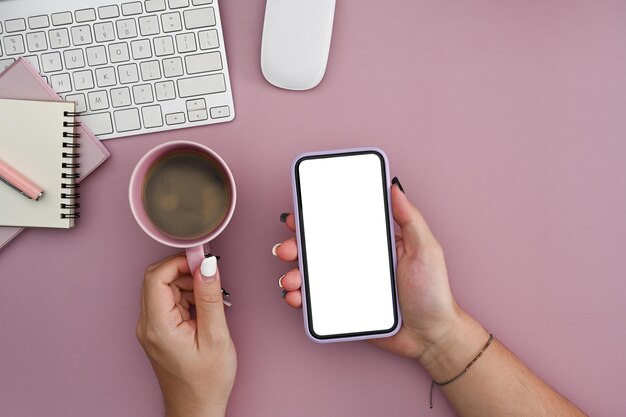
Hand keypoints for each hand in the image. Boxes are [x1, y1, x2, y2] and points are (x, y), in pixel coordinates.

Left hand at [137, 254, 235, 416]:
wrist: (197, 409)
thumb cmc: (206, 382)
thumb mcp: (216, 337)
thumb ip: (209, 298)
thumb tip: (207, 266)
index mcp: (157, 326)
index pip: (156, 276)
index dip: (179, 262)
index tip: (202, 260)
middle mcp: (147, 325)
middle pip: (158, 279)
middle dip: (186, 273)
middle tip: (211, 280)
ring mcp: (151, 328)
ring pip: (164, 288)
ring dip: (188, 285)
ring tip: (211, 302)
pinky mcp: (158, 331)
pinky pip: (169, 302)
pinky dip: (187, 298)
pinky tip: (203, 311)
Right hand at [274, 182, 465, 359]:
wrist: (432, 336)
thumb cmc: (434, 293)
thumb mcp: (426, 250)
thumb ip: (410, 219)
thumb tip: (395, 189)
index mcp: (373, 244)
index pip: (340, 226)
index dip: (316, 219)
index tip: (299, 215)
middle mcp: (357, 262)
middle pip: (318, 249)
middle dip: (295, 246)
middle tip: (287, 249)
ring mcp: (348, 286)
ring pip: (312, 275)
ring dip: (294, 273)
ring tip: (291, 278)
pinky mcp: (344, 309)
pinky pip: (316, 302)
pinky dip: (299, 298)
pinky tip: (295, 296)